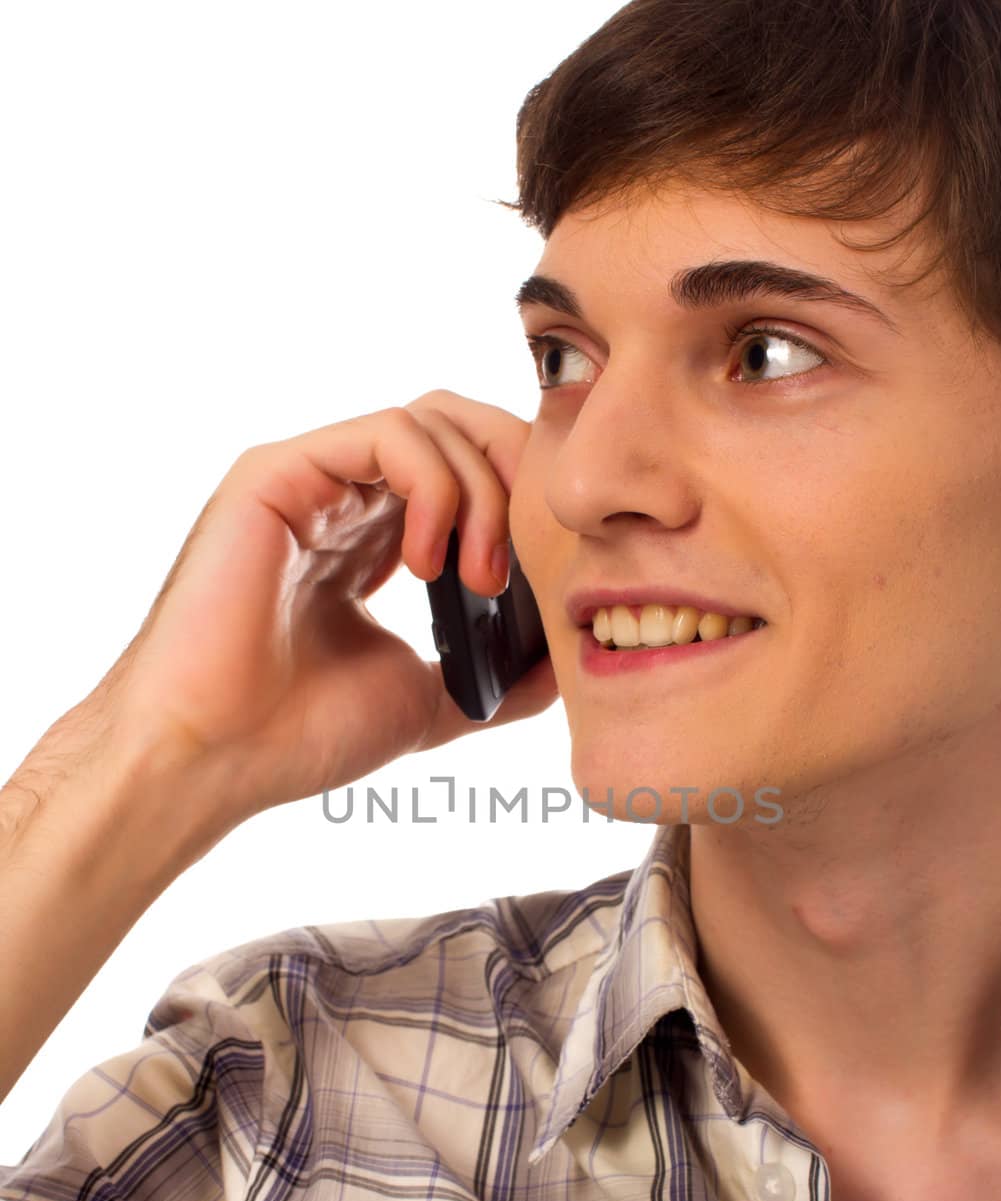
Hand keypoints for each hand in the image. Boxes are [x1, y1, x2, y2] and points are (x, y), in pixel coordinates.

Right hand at [85, 390, 558, 825]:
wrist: (214, 757)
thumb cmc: (298, 735)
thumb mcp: (430, 700)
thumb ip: (498, 673)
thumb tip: (566, 659)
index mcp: (376, 543)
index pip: (471, 475)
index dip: (523, 503)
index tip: (552, 573)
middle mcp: (344, 501)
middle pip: (459, 430)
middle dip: (515, 479)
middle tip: (533, 558)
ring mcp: (311, 481)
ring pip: (432, 424)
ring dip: (484, 494)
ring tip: (480, 580)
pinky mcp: (279, 472)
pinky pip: (388, 434)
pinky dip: (435, 486)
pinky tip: (432, 563)